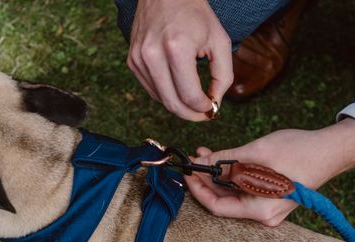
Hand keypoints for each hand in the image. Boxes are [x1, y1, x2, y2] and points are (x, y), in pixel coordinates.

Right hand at [127, 0, 232, 120]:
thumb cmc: (196, 14)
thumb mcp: (219, 41)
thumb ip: (222, 76)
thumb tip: (214, 104)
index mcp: (176, 48)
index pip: (190, 96)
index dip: (204, 108)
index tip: (213, 108)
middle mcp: (152, 55)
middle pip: (172, 104)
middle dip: (191, 114)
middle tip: (203, 114)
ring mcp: (139, 58)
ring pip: (161, 100)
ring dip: (179, 106)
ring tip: (193, 101)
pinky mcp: (132, 60)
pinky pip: (151, 89)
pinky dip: (167, 94)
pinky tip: (178, 88)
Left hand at [185, 118, 354, 225]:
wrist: (332, 149)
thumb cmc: (300, 151)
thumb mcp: (257, 152)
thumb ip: (225, 159)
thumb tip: (200, 162)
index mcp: (260, 210)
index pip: (217, 207)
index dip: (198, 189)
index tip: (187, 171)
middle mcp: (263, 215)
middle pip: (224, 201)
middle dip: (206, 180)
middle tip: (193, 159)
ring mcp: (268, 208)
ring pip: (233, 195)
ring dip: (218, 176)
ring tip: (205, 153)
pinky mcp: (271, 198)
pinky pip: (244, 190)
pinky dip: (232, 176)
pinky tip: (222, 159)